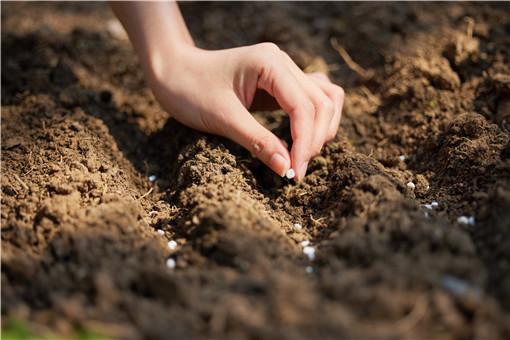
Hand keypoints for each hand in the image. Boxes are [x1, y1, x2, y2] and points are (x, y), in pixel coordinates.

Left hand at [146, 43, 343, 179]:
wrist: (172, 71)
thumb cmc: (189, 90)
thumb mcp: (223, 118)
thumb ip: (258, 142)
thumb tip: (287, 168)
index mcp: (270, 63)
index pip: (304, 106)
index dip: (305, 143)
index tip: (296, 173)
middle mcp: (282, 62)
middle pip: (321, 103)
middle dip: (314, 139)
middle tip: (297, 171)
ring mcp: (283, 70)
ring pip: (324, 98)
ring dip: (321, 129)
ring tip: (303, 156)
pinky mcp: (279, 83)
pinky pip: (310, 98)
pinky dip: (313, 120)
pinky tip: (302, 138)